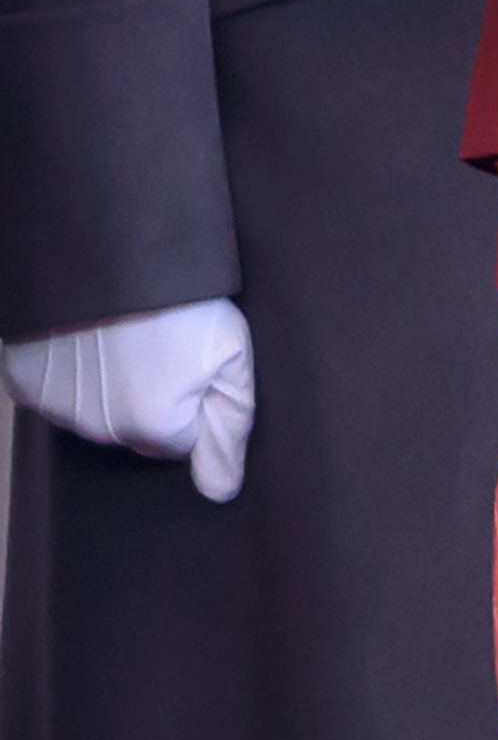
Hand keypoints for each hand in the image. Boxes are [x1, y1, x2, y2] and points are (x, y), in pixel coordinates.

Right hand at [4, 301, 255, 501]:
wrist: (107, 249)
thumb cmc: (178, 297)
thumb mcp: (230, 353)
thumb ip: (230, 427)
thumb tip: (221, 490)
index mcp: (152, 428)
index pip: (183, 441)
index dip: (194, 401)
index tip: (193, 363)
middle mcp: (100, 431)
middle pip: (137, 430)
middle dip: (152, 398)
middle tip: (159, 345)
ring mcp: (57, 407)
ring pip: (96, 414)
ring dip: (109, 386)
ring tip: (122, 335)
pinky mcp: (25, 381)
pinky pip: (57, 392)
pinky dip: (69, 372)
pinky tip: (84, 338)